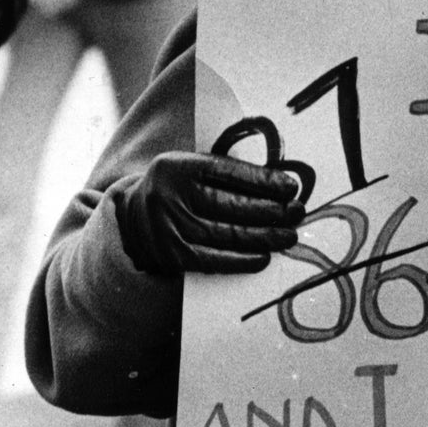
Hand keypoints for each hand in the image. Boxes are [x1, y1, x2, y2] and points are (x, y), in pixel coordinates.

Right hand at [114, 151, 305, 275]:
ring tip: (288, 235)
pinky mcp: (172, 256)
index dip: (262, 180)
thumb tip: (276, 187)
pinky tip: (264, 256)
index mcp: (177, 167)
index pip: (227, 172)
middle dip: (271, 210)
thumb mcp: (189, 170)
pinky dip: (242, 260)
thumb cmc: (175, 192)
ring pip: (227, 234)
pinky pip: (215, 260)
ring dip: (264, 237)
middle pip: (230, 205)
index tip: (290, 187)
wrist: (130, 220)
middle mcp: (170, 196)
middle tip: (297, 212)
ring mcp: (169, 228)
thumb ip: (223, 174)